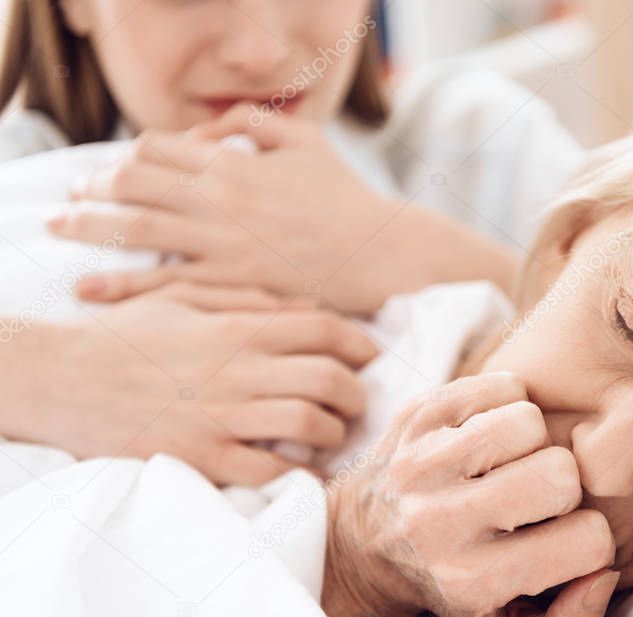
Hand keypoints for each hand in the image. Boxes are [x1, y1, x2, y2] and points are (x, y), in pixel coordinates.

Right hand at [0, 283, 376, 484]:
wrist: (59, 377)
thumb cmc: (125, 334)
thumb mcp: (183, 296)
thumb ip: (247, 297)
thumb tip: (306, 306)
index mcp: (237, 326)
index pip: (324, 328)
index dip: (361, 344)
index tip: (371, 358)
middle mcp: (238, 369)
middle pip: (330, 378)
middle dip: (358, 394)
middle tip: (358, 405)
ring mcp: (220, 415)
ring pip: (308, 424)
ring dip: (332, 434)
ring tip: (330, 437)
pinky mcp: (199, 456)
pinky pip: (267, 471)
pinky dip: (295, 475)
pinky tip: (300, 471)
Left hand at [50, 105, 515, 313]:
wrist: (382, 254)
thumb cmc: (348, 199)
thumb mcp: (308, 141)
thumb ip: (253, 122)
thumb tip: (206, 130)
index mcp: (236, 163)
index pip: (156, 149)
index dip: (123, 158)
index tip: (107, 173)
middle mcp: (221, 201)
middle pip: (132, 184)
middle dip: (93, 189)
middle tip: (72, 200)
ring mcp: (224, 245)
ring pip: (136, 230)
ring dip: (90, 227)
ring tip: (61, 230)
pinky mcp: (232, 286)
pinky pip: (164, 283)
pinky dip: (122, 284)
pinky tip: (91, 288)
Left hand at [321, 373, 617, 616]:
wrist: (361, 539)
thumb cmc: (447, 581)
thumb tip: (602, 574)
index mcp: (470, 579)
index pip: (586, 542)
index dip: (589, 539)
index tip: (565, 539)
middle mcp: (440, 521)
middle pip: (561, 475)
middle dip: (564, 486)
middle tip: (538, 498)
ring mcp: (423, 461)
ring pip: (530, 422)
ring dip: (534, 441)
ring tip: (513, 464)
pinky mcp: (418, 415)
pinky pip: (502, 385)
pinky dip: (508, 405)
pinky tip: (491, 437)